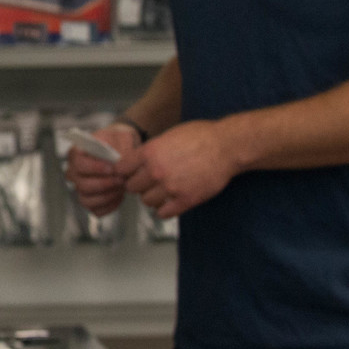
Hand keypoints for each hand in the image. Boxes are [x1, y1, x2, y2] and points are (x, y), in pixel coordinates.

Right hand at [63, 122, 141, 216]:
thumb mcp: (121, 136)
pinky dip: (109, 206)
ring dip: (107, 196)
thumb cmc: (118, 141)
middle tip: (121, 179)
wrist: (123, 149)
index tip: (112, 168)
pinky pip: (96, 210)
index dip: (95, 169)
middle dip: (104, 184)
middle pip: (82, 185)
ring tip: (121, 188)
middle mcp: (74, 172)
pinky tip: (119, 195)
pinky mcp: (90, 200)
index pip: (79, 165)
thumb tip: (119, 162)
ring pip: (87, 200)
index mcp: (77, 153)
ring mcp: (80, 188)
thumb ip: (120, 147)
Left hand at [125, 119, 240, 218]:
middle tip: (150, 181)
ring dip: (152, 197)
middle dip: (139, 184)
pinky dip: (165, 209)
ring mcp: (170, 187)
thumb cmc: (201, 136)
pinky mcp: (185, 200)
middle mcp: (156, 171)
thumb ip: (151, 150)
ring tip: (163, 190)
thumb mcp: (169, 135)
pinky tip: (172, 200)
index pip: (121, 169)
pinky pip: (163, 213)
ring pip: (146, 201)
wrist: (227, 146)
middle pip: (132, 187)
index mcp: (149, 152)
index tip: (132, 173)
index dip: (126, 171)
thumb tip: (137, 161)